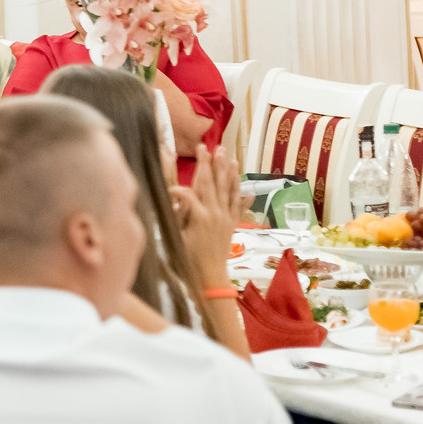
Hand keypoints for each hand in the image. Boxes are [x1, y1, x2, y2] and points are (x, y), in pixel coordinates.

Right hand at [168, 142, 238, 288]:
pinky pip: (238, 207)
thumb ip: (178, 213)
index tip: (174, 171)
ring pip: (227, 191)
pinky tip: (248, 189)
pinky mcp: (231, 225)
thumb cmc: (187, 258)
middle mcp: (215, 213)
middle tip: (211, 147)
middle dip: (211, 164)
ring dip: (228, 173)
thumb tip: (176, 195)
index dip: (183, 177)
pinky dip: (243, 197)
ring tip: (230, 158)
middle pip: (212, 184)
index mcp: (199, 215)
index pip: (192, 188)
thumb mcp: (176, 235)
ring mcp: (225, 218)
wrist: (208, 276)